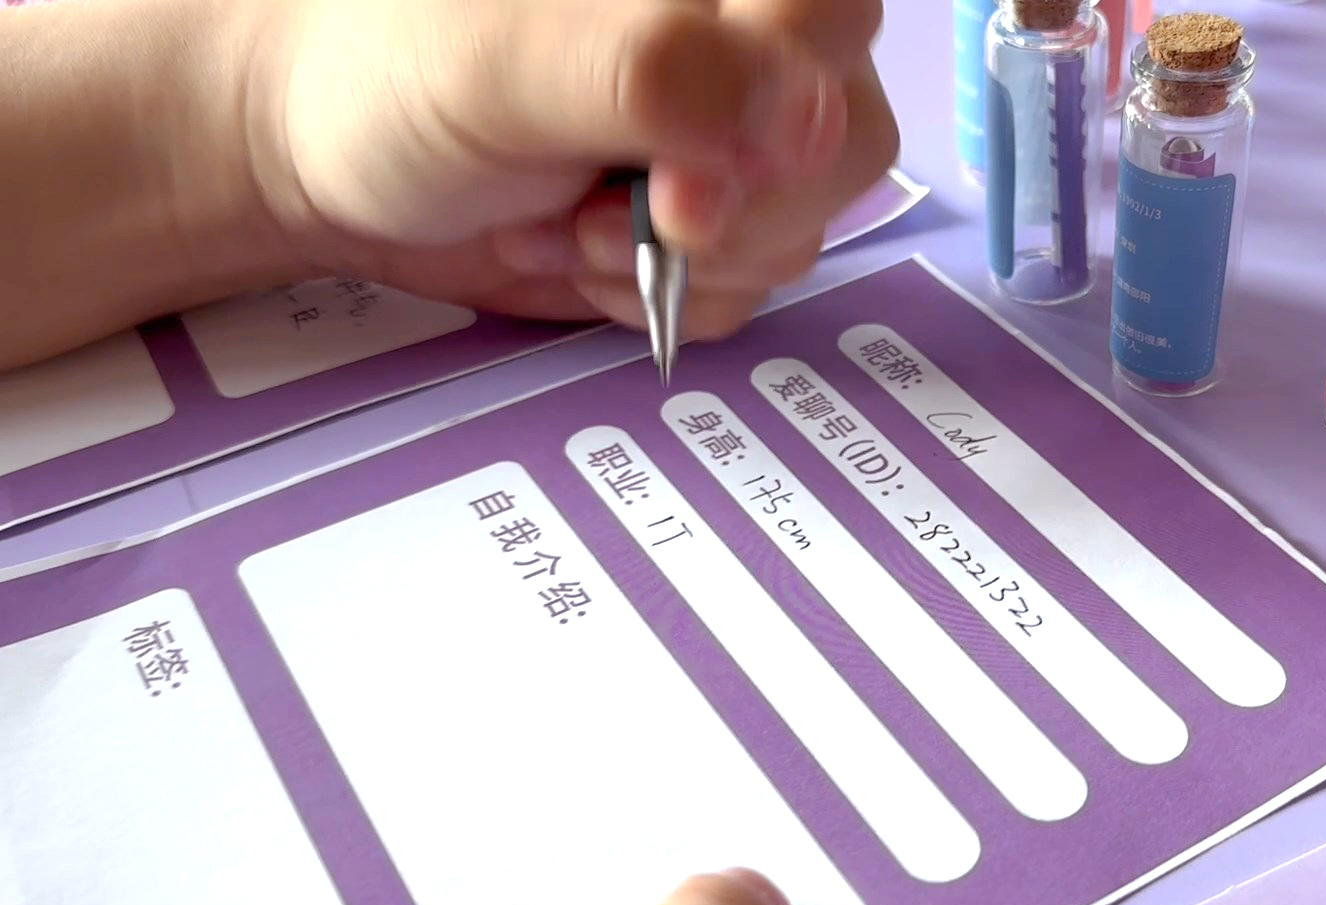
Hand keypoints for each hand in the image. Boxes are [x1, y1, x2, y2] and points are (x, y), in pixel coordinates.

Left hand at [254, 0, 898, 340]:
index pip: (833, 25)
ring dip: (675, 263)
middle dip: (723, 215)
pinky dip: (659, 298)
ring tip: (563, 223)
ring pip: (801, 228)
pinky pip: (749, 286)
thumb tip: (809, 117)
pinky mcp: (710, 217)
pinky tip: (577, 252)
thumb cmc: (391, 81)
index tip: (675, 192)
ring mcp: (734, 136)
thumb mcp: (505, 66)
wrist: (324, 160)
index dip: (782, 119)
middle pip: (842, 142)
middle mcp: (746, 41)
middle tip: (598, 212)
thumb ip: (661, 74)